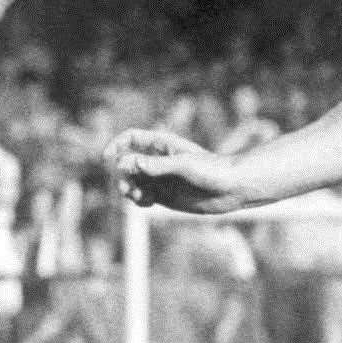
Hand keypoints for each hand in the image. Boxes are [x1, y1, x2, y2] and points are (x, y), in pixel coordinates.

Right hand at [105, 129, 246, 215]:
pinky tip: (147, 203)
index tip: (108, 159)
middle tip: (129, 187)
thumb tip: (129, 163)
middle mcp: (158, 161)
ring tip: (138, 196)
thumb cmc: (212, 170)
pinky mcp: (166, 196)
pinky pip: (144, 197)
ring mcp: (161, 179)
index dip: (116, 146)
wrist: (233, 188)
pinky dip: (140, 200)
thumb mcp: (183, 165)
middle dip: (123, 175)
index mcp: (161, 145)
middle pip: (127, 164)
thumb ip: (156, 165)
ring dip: (129, 189)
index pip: (130, 139)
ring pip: (133, 182)